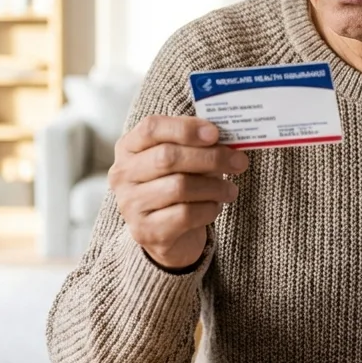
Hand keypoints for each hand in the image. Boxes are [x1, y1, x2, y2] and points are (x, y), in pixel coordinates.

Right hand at [109, 115, 247, 270]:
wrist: (167, 234)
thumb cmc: (176, 185)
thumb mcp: (184, 160)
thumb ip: (198, 145)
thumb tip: (229, 140)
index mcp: (129, 147)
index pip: (151, 128)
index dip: (185, 128)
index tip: (215, 133)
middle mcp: (122, 174)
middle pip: (167, 157)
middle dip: (210, 157)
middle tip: (238, 161)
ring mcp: (130, 204)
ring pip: (179, 187)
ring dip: (214, 186)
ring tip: (230, 190)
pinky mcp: (145, 231)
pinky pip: (185, 215)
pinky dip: (208, 209)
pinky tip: (215, 207)